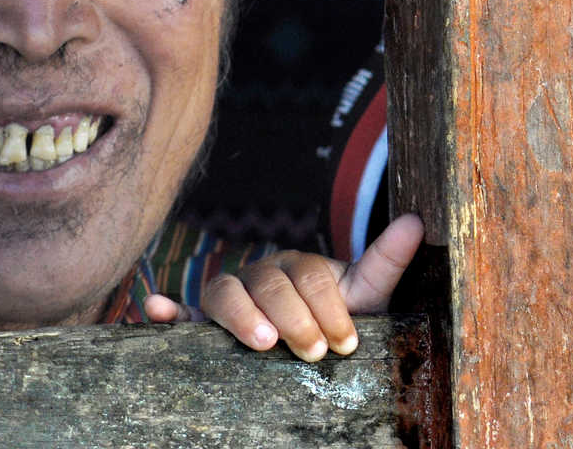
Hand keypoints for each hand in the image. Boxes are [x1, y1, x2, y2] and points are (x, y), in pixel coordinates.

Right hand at [144, 213, 423, 360]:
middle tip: (313, 351)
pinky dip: (166, 312)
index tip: (346, 343)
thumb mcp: (366, 294)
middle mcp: (262, 275)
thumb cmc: (338, 318)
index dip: (327, 307)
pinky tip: (154, 311)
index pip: (309, 276)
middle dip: (293, 318)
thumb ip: (386, 261)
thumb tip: (417, 220)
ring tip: (260, 342)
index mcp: (299, 266)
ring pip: (224, 292)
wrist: (311, 341)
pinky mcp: (202, 322)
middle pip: (268, 284)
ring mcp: (231, 296)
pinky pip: (180, 312)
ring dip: (239, 314)